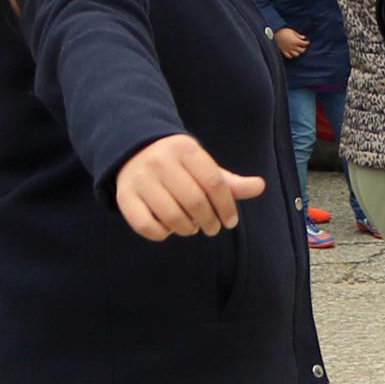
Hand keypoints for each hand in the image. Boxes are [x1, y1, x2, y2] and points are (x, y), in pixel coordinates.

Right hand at [116, 133, 266, 239]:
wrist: (133, 150)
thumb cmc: (179, 165)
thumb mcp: (203, 166)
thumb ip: (230, 181)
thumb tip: (260, 186)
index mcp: (185, 149)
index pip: (215, 184)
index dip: (227, 207)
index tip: (230, 222)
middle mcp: (160, 161)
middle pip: (195, 202)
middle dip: (209, 222)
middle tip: (212, 228)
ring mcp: (140, 178)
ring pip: (172, 217)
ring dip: (188, 229)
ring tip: (192, 227)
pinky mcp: (124, 196)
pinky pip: (147, 226)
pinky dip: (163, 234)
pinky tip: (169, 229)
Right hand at [273, 26, 308, 57]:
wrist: (274, 32)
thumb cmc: (284, 31)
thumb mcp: (292, 31)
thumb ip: (298, 35)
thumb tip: (304, 37)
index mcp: (295, 41)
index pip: (304, 44)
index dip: (307, 43)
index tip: (307, 42)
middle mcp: (293, 46)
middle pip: (302, 50)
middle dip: (304, 48)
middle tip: (303, 46)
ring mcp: (288, 49)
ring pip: (296, 55)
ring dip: (298, 53)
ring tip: (298, 50)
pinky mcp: (283, 51)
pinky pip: (289, 56)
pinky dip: (291, 56)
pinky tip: (292, 53)